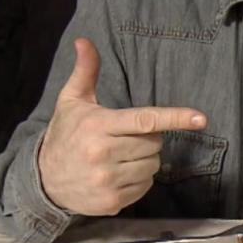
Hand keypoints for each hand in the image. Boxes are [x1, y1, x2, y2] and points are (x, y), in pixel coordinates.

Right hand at [38, 38, 207, 215]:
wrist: (42, 181)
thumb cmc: (64, 135)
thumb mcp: (71, 101)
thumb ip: (86, 71)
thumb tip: (85, 40)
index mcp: (99, 126)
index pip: (145, 120)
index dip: (175, 118)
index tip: (201, 118)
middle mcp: (103, 154)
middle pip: (154, 143)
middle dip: (147, 139)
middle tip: (125, 138)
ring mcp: (107, 181)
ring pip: (153, 165)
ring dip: (145, 160)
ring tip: (120, 157)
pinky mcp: (111, 202)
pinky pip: (145, 187)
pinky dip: (138, 180)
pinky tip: (117, 175)